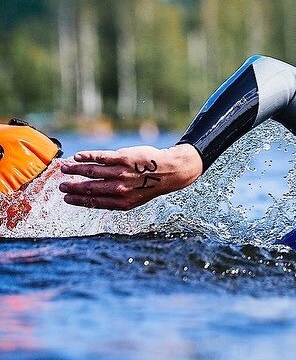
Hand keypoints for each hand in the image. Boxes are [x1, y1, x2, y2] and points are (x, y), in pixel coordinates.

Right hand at [59, 144, 202, 210]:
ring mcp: (121, 172)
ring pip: (92, 171)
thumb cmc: (150, 184)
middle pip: (90, 187)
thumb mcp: (134, 198)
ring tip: (65, 168)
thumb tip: (92, 199)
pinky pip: (101, 157)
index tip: (66, 198)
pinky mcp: (124, 157)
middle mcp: (120, 189)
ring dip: (75, 169)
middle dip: (73, 187)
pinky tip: (78, 156)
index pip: (95, 202)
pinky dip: (87, 156)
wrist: (170, 171)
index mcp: (122, 202)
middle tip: (61, 185)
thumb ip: (115, 199)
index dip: (78, 200)